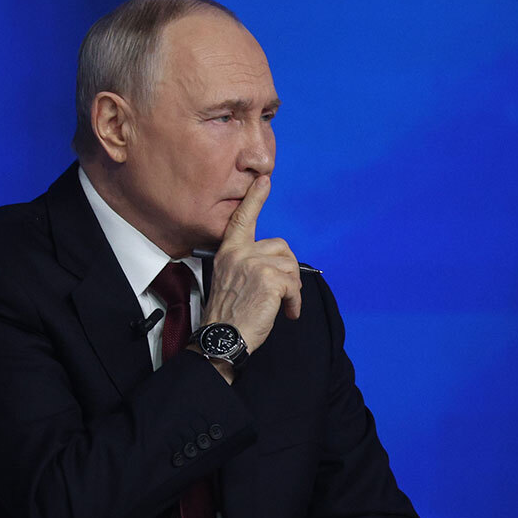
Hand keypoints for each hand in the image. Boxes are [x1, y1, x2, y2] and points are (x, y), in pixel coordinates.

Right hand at [201, 176, 300, 360]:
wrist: (223, 337)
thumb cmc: (228, 315)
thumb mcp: (230, 280)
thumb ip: (246, 263)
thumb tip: (276, 263)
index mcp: (228, 251)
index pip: (242, 219)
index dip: (255, 198)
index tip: (264, 180)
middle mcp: (240, 253)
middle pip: (281, 247)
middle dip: (288, 269)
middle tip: (283, 292)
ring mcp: (254, 264)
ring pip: (291, 267)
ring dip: (292, 289)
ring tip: (282, 306)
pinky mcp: (270, 279)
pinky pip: (295, 284)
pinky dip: (295, 301)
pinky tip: (287, 312)